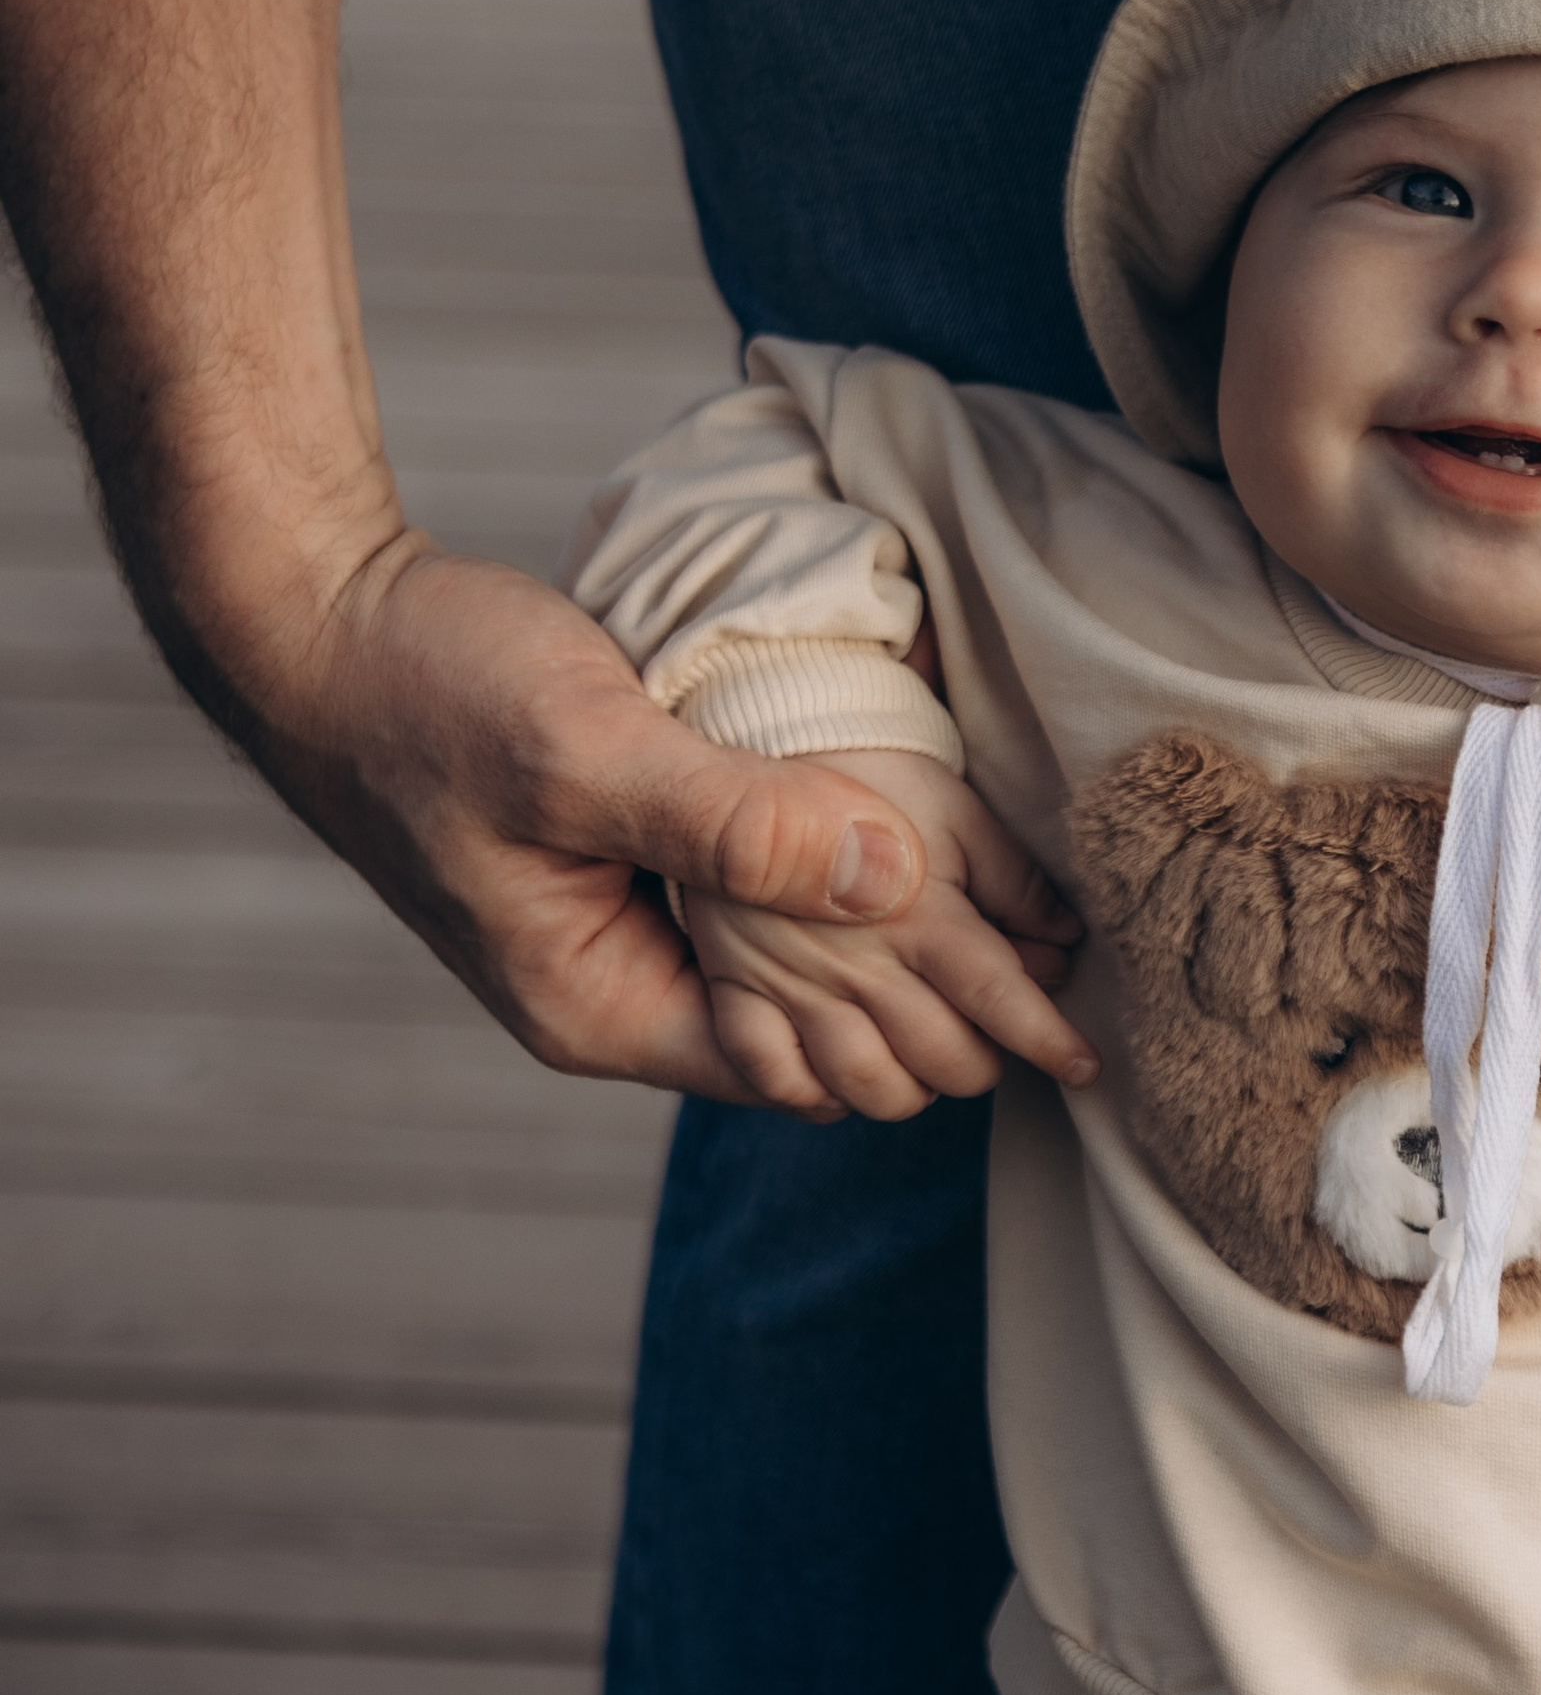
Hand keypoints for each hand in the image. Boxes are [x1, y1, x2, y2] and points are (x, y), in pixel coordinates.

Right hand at [232, 533, 1082, 1107]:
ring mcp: (628, 926)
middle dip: (928, 998)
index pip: (806, 1070)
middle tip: (1064, 945)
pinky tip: (915, 817)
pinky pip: (763, 893)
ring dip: (889, 929)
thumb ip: (737, 823)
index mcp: (603, 1010)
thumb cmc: (428, 693)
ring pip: (796, 961)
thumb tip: (896, 883)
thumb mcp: (588, 753)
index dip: (924, 1037)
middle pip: (812, 1029)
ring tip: (1023, 891)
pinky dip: (834, 868)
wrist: (322, 623)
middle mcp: (621, 991)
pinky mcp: (637, 857)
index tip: (1039, 985)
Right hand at [682, 747, 1097, 1122]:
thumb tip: (1068, 943)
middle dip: (978, 1064)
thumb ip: (1017, 884)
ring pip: (866, 1085)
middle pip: (940, 1060)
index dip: (1048, 1042)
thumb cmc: (881, 782)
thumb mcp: (963, 817)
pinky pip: (774, 1080)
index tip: (1084, 1067)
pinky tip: (838, 1078)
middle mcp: (859, 962)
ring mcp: (792, 983)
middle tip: (981, 1041)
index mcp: (923, 916)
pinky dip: (813, 1096)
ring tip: (918, 1064)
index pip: (1000, 1000)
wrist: (770, 745)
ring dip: (907, 1090)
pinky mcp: (736, 989)